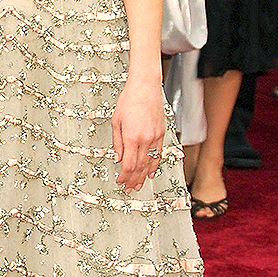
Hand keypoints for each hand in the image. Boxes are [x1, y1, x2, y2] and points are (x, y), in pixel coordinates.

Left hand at [111, 75, 164, 191]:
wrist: (145, 87)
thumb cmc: (128, 101)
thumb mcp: (116, 121)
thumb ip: (117, 142)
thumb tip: (117, 158)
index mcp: (131, 137)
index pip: (128, 164)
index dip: (124, 176)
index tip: (120, 182)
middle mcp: (145, 139)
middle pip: (140, 167)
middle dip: (133, 180)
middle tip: (128, 189)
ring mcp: (155, 137)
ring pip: (150, 162)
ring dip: (144, 176)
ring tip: (138, 185)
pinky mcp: (161, 133)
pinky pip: (158, 153)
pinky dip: (154, 164)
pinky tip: (151, 172)